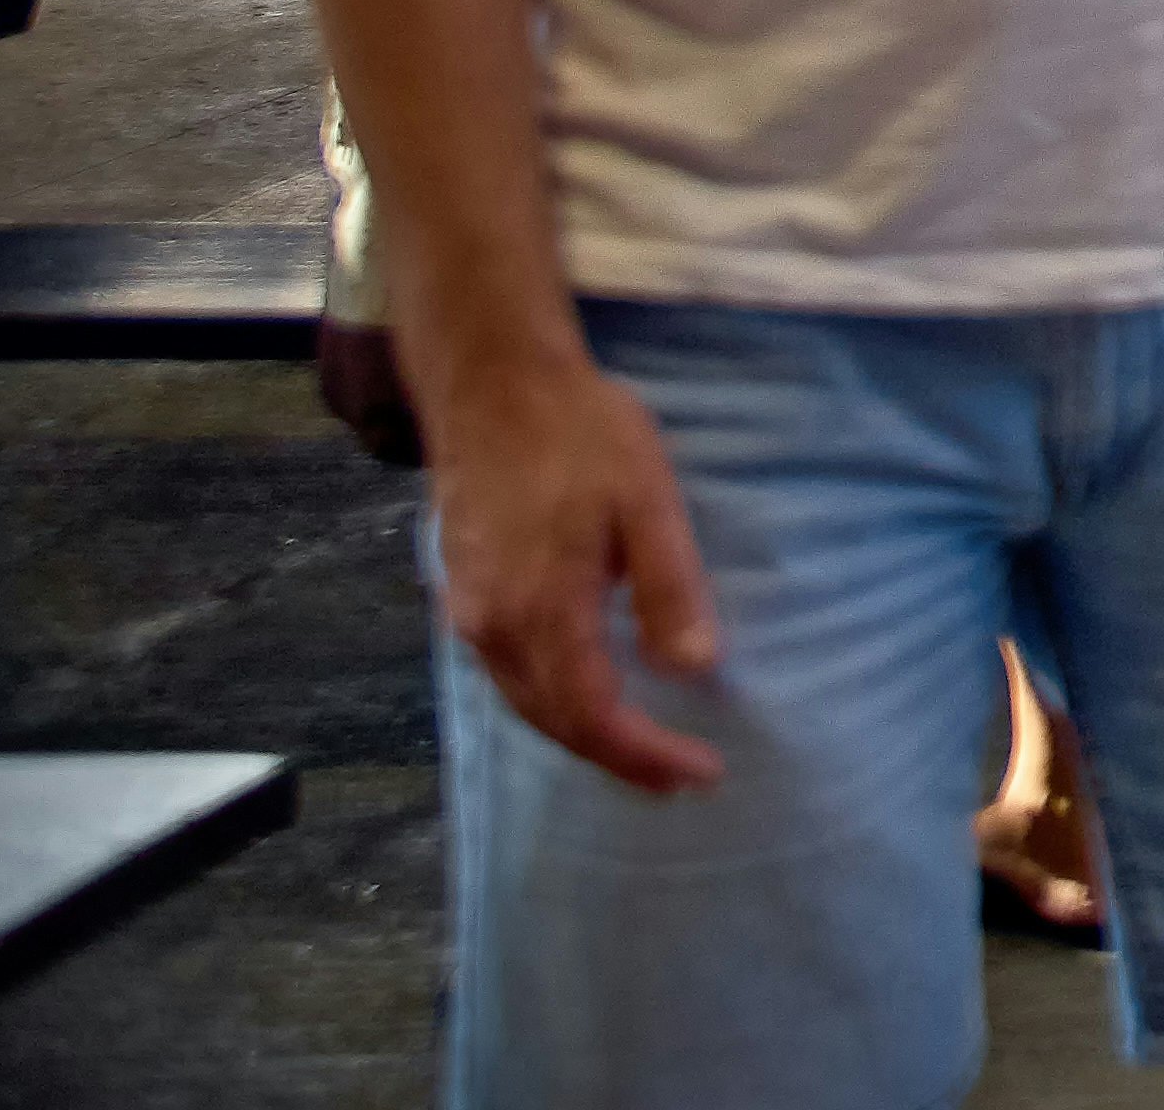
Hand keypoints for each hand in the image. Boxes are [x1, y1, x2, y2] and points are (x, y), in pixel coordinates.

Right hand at [422, 343, 727, 795]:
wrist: (491, 385)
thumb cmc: (580, 434)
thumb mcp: (646, 500)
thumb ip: (668, 588)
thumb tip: (694, 669)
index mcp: (542, 611)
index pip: (593, 716)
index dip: (644, 755)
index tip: (699, 775)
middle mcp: (493, 628)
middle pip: (554, 723)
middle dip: (617, 759)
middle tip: (678, 779)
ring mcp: (469, 613)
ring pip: (524, 703)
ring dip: (580, 736)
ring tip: (639, 751)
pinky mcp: (464, 593)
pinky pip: (505, 673)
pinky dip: (549, 700)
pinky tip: (582, 695)